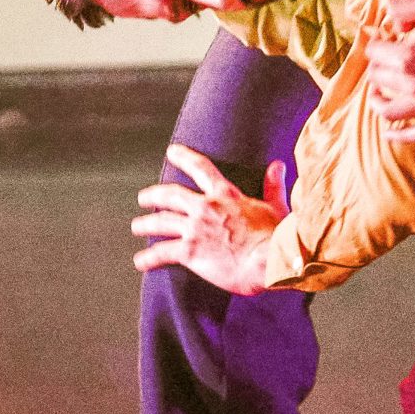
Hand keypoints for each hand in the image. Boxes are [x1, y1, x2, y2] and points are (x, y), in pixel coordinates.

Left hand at [132, 145, 286, 295]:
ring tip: (137, 227)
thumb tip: (277, 166)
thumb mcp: (275, 206)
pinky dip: (149, 258)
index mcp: (225, 195)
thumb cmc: (277, 236)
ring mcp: (195, 229)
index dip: (184, 157)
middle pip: (170, 196)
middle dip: (153, 195)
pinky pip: (162, 253)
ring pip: (161, 222)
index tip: (172, 151)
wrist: (270, 259)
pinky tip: (140, 261)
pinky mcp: (190, 252)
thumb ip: (273, 186)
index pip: (201, 168)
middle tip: (143, 197)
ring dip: (146, 224)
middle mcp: (205, 207)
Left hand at [364, 0, 414, 143]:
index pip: (374, 52)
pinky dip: (400, 135)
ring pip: (388, 110)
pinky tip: (388, 133)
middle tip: (386, 58)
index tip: (386, 38)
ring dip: (378, 100)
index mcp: (408, 55)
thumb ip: (402, 8)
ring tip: (376, 92)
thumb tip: (389, 22)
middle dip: (378, 66)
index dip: (378, 42)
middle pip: (378, 78)